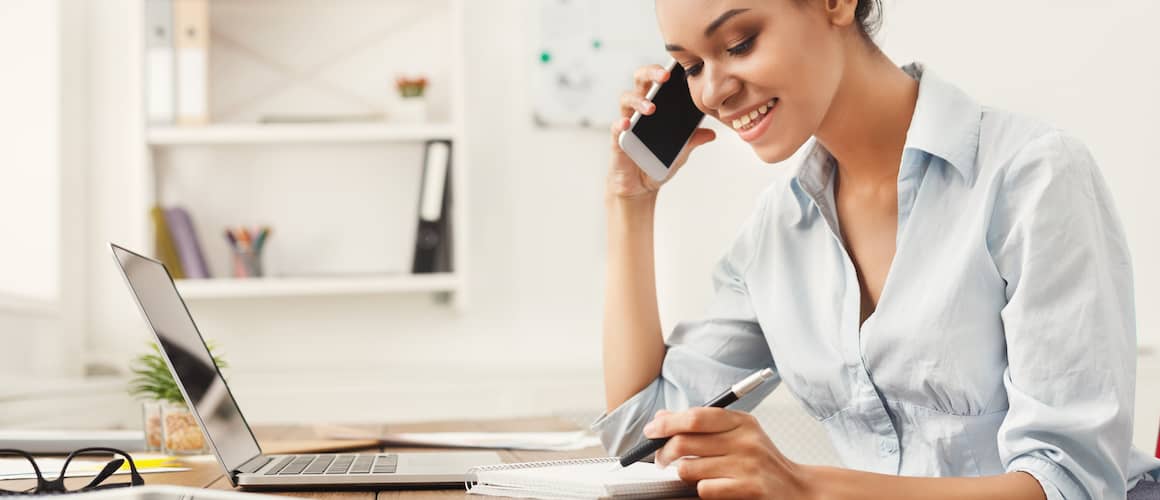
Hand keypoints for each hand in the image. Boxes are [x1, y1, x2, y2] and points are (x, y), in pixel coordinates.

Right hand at [608, 64, 716, 199]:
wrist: (641, 186)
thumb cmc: (658, 162)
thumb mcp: (681, 151)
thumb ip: (693, 140)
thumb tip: (712, 132)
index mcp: (656, 105)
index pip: (658, 80)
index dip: (666, 70)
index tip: (679, 66)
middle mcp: (639, 109)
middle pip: (640, 81)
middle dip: (651, 73)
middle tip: (664, 76)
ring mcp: (627, 122)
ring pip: (626, 99)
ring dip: (639, 101)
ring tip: (651, 108)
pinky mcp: (617, 139)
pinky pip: (616, 127)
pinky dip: (621, 124)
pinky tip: (627, 124)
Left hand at [644, 408, 813, 498]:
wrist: (797, 489)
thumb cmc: (762, 461)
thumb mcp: (738, 434)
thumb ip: (702, 424)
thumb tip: (662, 418)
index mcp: (742, 421)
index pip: (696, 416)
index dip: (668, 423)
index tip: (652, 431)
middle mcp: (745, 440)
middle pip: (686, 443)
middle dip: (665, 453)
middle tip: (662, 459)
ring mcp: (747, 465)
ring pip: (690, 469)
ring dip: (685, 474)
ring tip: (695, 474)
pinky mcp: (748, 489)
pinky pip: (705, 489)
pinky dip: (703, 490)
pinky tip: (715, 487)